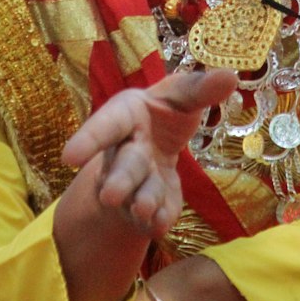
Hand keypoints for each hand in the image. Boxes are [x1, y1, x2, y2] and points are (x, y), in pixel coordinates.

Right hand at [62, 68, 235, 237]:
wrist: (157, 143)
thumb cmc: (165, 112)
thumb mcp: (181, 95)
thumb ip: (201, 88)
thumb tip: (230, 75)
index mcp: (124, 115)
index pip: (105, 125)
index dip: (87, 140)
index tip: (69, 157)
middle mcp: (123, 151)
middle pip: (123, 167)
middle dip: (119, 181)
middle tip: (111, 195)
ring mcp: (133, 183)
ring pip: (136, 195)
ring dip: (141, 202)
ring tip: (145, 209)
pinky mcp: (148, 205)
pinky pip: (152, 216)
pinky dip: (158, 220)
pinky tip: (160, 224)